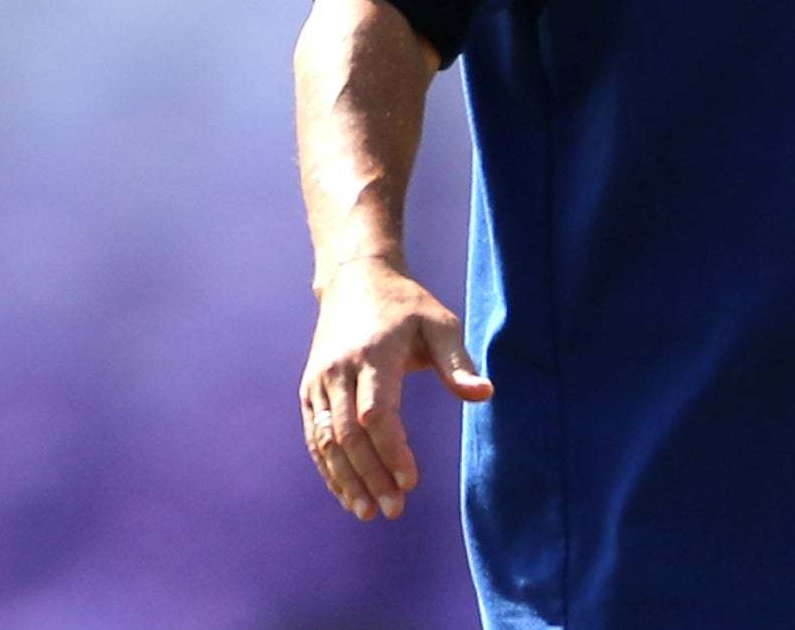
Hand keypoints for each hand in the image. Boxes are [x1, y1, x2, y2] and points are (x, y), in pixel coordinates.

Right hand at [299, 257, 493, 521]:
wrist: (354, 281)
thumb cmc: (406, 306)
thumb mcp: (439, 324)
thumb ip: (458, 363)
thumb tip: (485, 394)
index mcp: (374, 354)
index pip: (377, 413)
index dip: (392, 450)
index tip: (412, 480)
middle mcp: (339, 369)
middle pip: (349, 434)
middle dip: (370, 476)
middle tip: (394, 509)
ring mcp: (319, 381)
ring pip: (326, 440)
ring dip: (346, 480)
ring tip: (368, 512)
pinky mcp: (309, 390)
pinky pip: (315, 436)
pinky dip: (329, 468)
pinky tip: (348, 493)